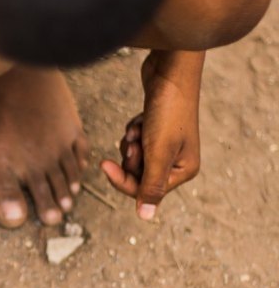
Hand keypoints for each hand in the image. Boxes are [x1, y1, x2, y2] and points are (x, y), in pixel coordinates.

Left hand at [101, 51, 202, 219]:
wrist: (170, 71)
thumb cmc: (168, 110)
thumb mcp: (158, 151)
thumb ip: (150, 185)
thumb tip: (145, 217)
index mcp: (183, 170)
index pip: (143, 190)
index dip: (121, 179)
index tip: (103, 165)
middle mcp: (178, 161)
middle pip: (137, 175)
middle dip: (129, 157)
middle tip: (134, 140)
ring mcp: (168, 145)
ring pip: (133, 157)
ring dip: (130, 142)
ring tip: (140, 127)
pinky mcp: (157, 130)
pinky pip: (135, 140)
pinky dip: (133, 130)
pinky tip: (141, 118)